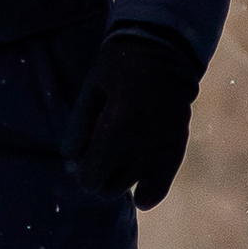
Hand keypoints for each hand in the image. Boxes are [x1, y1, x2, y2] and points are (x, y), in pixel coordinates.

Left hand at [64, 28, 199, 209]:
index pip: (91, 178)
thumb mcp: (91, 91)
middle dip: (98, 176)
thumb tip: (71, 163)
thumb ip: (79, 128)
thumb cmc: (118, 70)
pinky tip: (137, 184)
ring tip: (118, 154)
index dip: (82, 171)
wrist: (163, 55)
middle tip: (99, 153)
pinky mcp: (176, 152)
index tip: (83, 156)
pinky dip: (144, 193)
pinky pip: (156, 191)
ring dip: (119, 179)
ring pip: (129, 190)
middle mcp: (144, 144)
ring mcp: (162, 151)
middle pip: (108, 190)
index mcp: (118, 126)